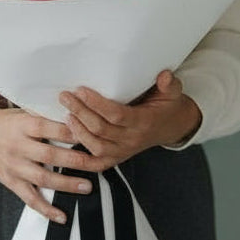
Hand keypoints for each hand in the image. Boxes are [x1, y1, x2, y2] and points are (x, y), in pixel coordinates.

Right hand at [0, 108, 96, 223]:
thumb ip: (44, 117)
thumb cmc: (6, 123)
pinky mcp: (11, 182)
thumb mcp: (22, 112)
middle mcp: (18, 146)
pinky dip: (46, 209)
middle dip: (74, 160)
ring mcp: (14, 166)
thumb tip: (75, 117)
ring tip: (86, 187)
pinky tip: (61, 216)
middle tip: (96, 164)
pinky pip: (30, 198)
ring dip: (66, 184)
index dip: (69, 132)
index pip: (49, 128)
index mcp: (23, 126)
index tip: (90, 135)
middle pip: (49, 155)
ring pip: (42, 178)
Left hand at [58, 70, 201, 171]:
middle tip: (65, 97)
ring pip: (97, 147)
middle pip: (101, 130)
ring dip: (78, 132)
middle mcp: (132, 139)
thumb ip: (170, 84)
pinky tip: (69, 144)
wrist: (174, 127)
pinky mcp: (118, 158)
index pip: (116, 115)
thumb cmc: (168, 106)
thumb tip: (164, 76)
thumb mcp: (173, 92)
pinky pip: (98, 164)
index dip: (97, 104)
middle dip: (81, 113)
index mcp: (144, 121)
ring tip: (66, 114)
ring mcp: (124, 151)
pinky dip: (82, 159)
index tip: (81, 90)